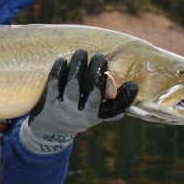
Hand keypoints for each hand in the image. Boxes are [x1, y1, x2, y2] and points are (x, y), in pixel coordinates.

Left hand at [19, 50, 137, 154]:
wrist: (51, 130)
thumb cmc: (80, 113)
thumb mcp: (97, 111)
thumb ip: (112, 100)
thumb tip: (131, 85)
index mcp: (97, 115)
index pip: (115, 108)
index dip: (126, 98)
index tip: (133, 84)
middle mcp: (83, 114)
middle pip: (93, 92)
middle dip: (97, 72)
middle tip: (100, 56)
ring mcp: (66, 109)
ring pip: (73, 87)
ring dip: (78, 68)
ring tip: (82, 52)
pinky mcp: (50, 104)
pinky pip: (54, 86)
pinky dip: (58, 72)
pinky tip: (62, 60)